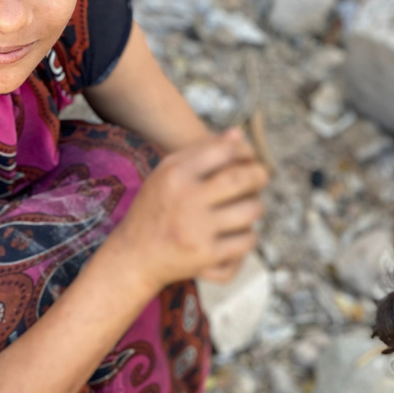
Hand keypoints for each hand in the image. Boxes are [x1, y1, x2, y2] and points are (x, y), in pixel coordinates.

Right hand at [109, 128, 267, 290]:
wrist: (132, 258)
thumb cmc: (154, 210)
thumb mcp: (166, 175)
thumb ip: (199, 152)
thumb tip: (239, 134)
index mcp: (175, 175)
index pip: (224, 151)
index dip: (245, 151)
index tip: (250, 157)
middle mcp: (185, 200)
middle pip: (242, 178)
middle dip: (259, 175)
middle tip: (261, 177)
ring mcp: (196, 230)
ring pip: (250, 211)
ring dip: (256, 207)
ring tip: (250, 207)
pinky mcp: (206, 256)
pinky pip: (246, 241)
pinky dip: (248, 237)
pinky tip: (240, 234)